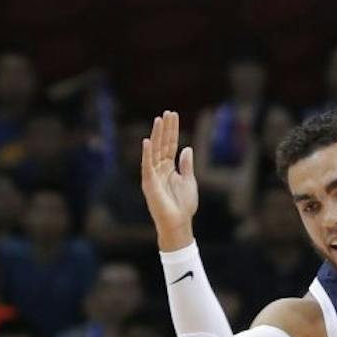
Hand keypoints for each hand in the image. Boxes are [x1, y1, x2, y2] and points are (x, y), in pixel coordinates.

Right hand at [141, 110, 198, 248]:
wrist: (179, 223)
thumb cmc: (184, 205)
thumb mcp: (189, 181)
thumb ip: (186, 165)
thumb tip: (187, 148)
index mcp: (169, 168)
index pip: (171, 145)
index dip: (173, 131)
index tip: (174, 116)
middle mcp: (160, 168)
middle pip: (163, 144)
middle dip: (165, 128)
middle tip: (167, 112)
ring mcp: (153, 174)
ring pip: (155, 151)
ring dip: (157, 135)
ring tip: (159, 120)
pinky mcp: (149, 183)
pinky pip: (147, 165)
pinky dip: (147, 154)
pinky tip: (147, 141)